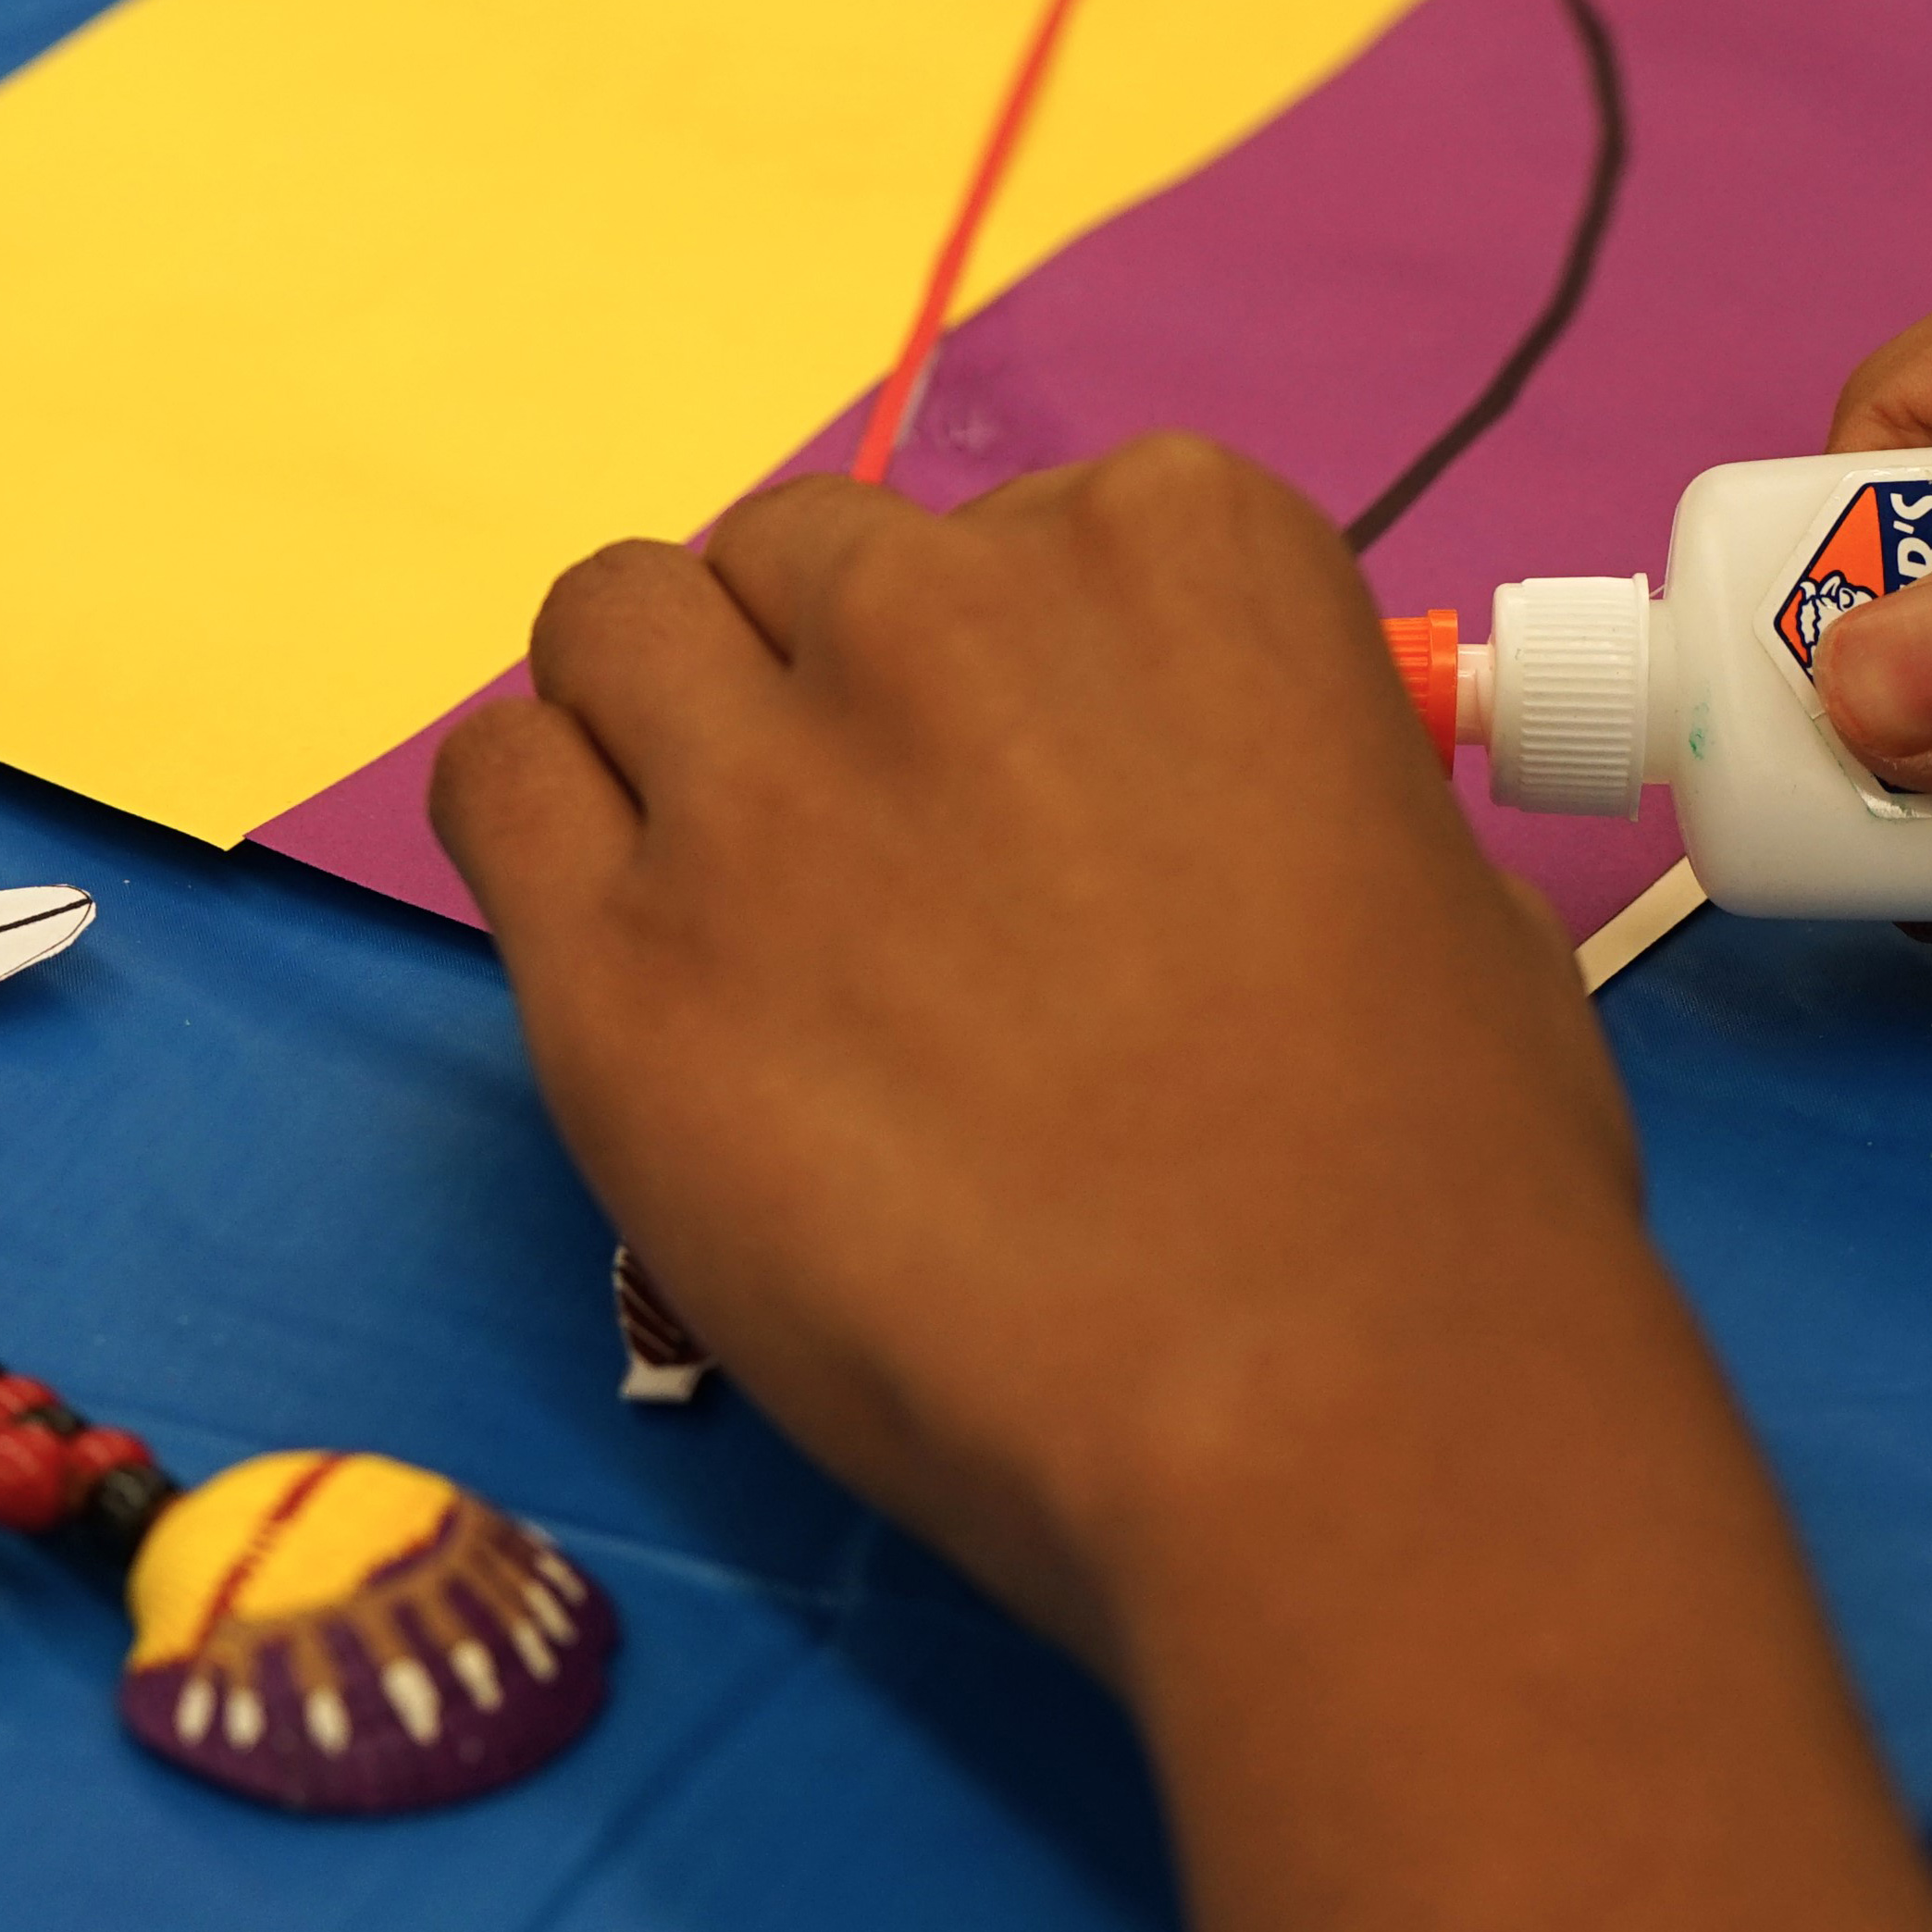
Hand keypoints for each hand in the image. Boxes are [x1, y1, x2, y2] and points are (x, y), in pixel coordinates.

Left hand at [436, 437, 1931, 1931]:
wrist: (1328, 1405)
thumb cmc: (1437, 1183)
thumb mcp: (1419, 880)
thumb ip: (1261, 771)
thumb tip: (1179, 809)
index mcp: (1170, 547)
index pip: (1004, 526)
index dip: (1001, 674)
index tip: (1032, 803)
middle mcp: (939, 607)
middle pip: (790, 564)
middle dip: (818, 688)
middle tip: (868, 875)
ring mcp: (758, 776)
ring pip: (613, 627)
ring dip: (655, 725)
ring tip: (722, 896)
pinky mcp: (614, 958)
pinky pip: (494, 782)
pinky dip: (539, 830)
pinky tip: (620, 946)